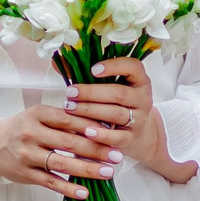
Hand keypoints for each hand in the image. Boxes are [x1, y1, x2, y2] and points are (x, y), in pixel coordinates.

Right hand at [0, 96, 124, 200]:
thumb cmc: (21, 128)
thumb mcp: (39, 116)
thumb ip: (64, 119)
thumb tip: (99, 126)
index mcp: (38, 114)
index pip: (69, 119)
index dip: (92, 127)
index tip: (112, 132)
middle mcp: (31, 133)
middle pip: (69, 142)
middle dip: (96, 149)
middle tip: (117, 155)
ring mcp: (27, 155)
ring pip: (62, 163)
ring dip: (87, 169)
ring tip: (108, 172)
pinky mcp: (25, 174)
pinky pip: (50, 182)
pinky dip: (68, 188)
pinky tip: (84, 193)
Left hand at [59, 55, 194, 185]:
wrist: (138, 134)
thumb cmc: (117, 105)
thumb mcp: (110, 88)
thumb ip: (87, 75)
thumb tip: (57, 62)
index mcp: (139, 81)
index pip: (133, 67)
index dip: (114, 66)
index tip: (92, 69)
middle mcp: (142, 99)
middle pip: (118, 93)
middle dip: (91, 93)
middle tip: (70, 93)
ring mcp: (139, 119)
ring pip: (116, 114)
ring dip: (91, 111)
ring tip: (70, 108)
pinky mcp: (131, 138)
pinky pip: (117, 137)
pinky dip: (101, 135)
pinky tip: (86, 132)